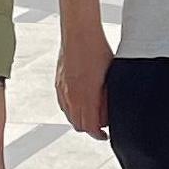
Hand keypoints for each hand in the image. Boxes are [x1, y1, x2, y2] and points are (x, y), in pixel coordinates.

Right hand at [56, 25, 113, 139]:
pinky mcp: (59, 82)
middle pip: (78, 124)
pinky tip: (80, 102)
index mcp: (86, 96)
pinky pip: (63, 103)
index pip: (90, 127)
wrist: (79, 33)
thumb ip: (108, 98)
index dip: (98, 135)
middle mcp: (71, 96)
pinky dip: (72, 108)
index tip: (105, 135)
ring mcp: (63, 89)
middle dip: (90, 128)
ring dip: (80, 118)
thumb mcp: (110, 76)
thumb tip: (109, 113)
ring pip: (69, 115)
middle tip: (101, 125)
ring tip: (92, 114)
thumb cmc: (97, 50)